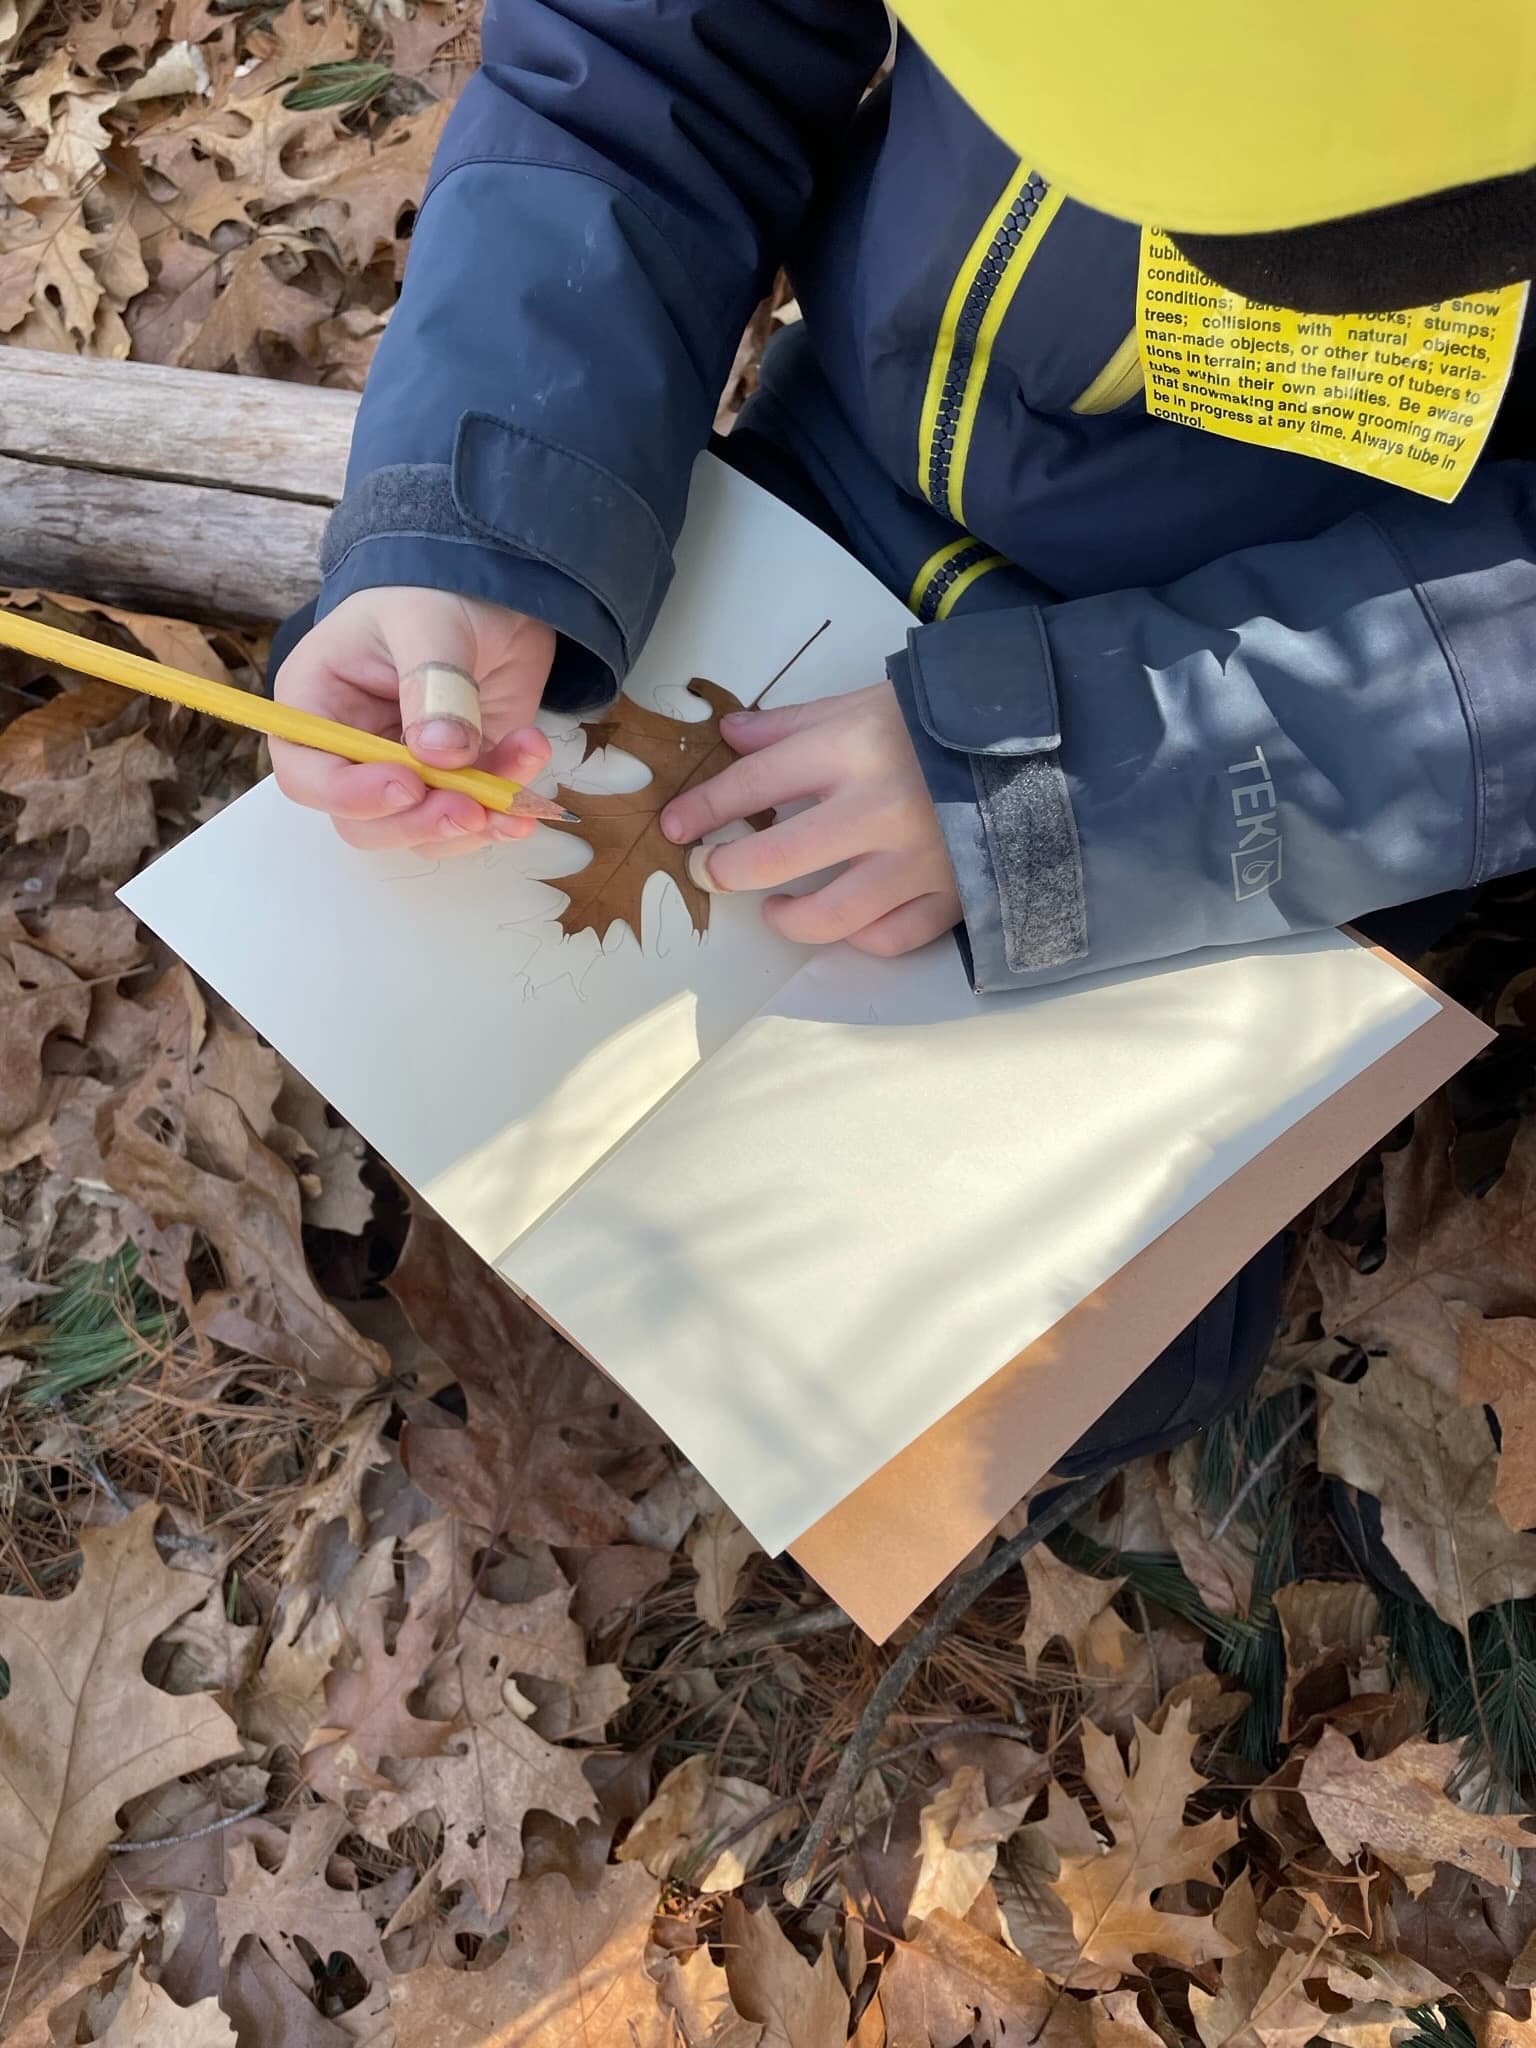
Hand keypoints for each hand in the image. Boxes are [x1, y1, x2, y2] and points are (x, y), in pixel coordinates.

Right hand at [271, 587, 555, 854]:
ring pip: (419, 833)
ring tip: (515, 795)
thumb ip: (433, 684)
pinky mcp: (455, 783)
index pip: (307, 775)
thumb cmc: (438, 591)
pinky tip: (528, 802)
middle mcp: (352, 751)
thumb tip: (442, 754)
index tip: (409, 784)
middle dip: (419, 825)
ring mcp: (404, 772)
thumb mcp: (430, 621)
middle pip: (363, 822)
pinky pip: (468, 823)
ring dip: (470, 825)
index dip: (351, 795)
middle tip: (473, 811)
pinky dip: (500, 818)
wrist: (498, 594)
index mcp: (316, 705)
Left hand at [659, 682, 960, 955]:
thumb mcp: (864, 704)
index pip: (755, 784)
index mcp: (855, 747)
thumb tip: (730, 738)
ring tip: (774, 906)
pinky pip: (889, 938)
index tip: (676, 827)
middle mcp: (881, 808)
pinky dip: (859, 937)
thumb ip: (793, 726)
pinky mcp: (951, 895)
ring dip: (787, 919)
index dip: (705, 809)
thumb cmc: (941, 722)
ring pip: (829, 916)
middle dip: (725, 870)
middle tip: (708, 871)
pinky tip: (844, 922)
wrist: (1039, 745)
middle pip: (776, 857)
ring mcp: (918, 859)